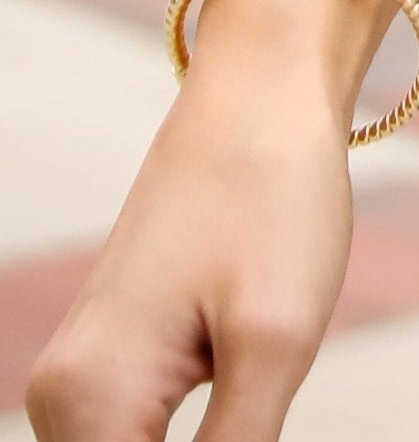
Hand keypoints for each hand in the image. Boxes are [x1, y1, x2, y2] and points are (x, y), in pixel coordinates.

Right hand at [27, 3, 355, 441]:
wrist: (263, 93)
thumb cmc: (273, 198)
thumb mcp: (275, 346)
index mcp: (89, 406)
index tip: (250, 439)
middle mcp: (60, 402)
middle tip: (257, 428)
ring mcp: (80, 385)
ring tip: (252, 414)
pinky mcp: (115, 369)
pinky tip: (242, 429)